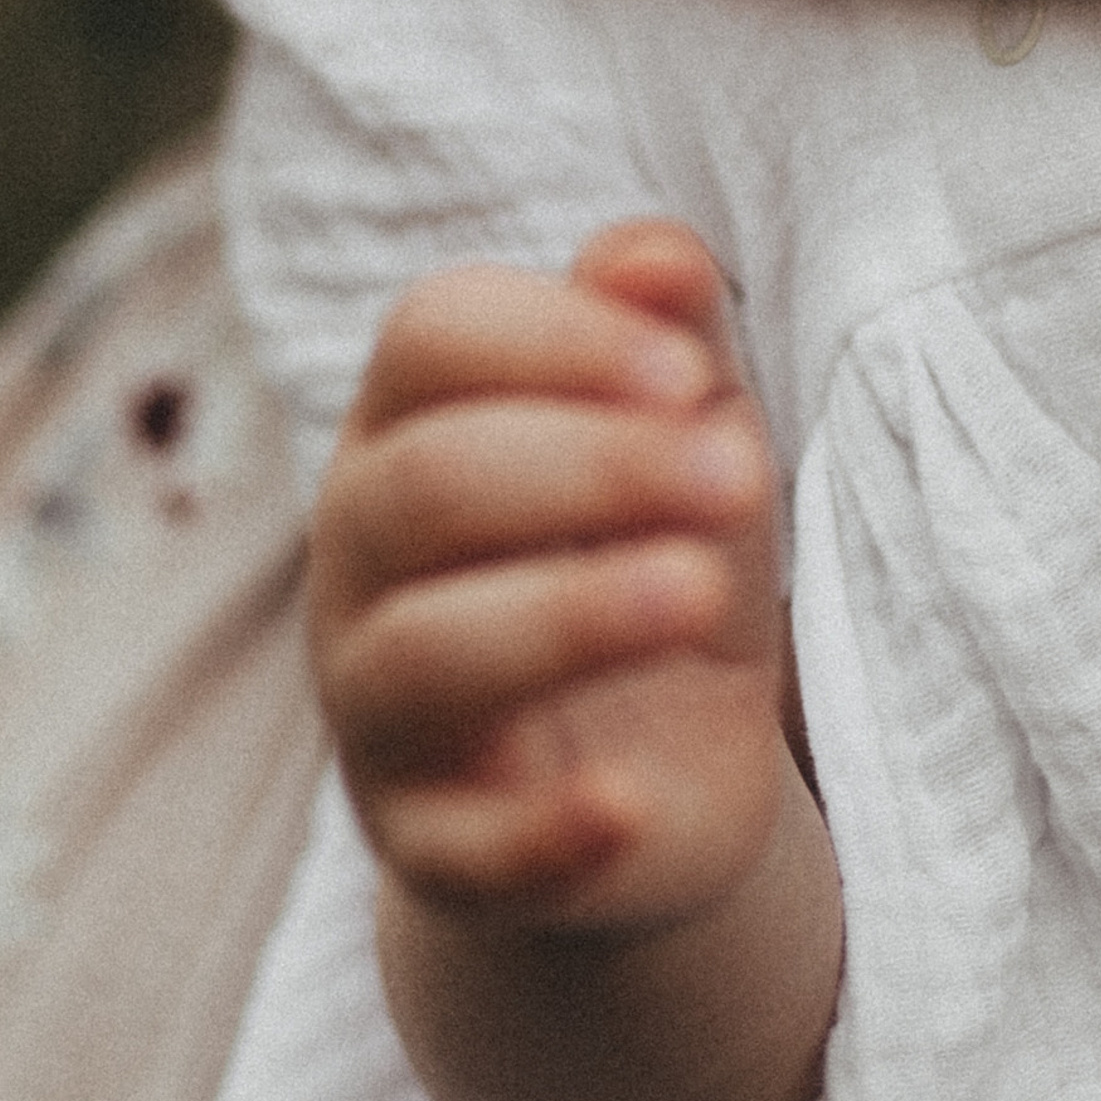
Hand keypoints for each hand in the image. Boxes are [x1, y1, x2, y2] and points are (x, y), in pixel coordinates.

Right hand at [310, 220, 787, 931]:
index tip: (691, 373)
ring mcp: (376, 704)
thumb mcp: (685, 437)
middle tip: (740, 476)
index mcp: (412, 418)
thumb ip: (670, 335)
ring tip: (701, 595)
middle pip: (429, 482)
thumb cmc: (650, 550)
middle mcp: (360, 550)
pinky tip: (631, 805)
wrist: (653, 772)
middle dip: (593, 468)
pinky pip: (456, 847)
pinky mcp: (424, 846)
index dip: (560, 340)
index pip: (432, 335)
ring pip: (424, 651)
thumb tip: (656, 254)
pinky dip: (540, 830)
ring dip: (570, 615)